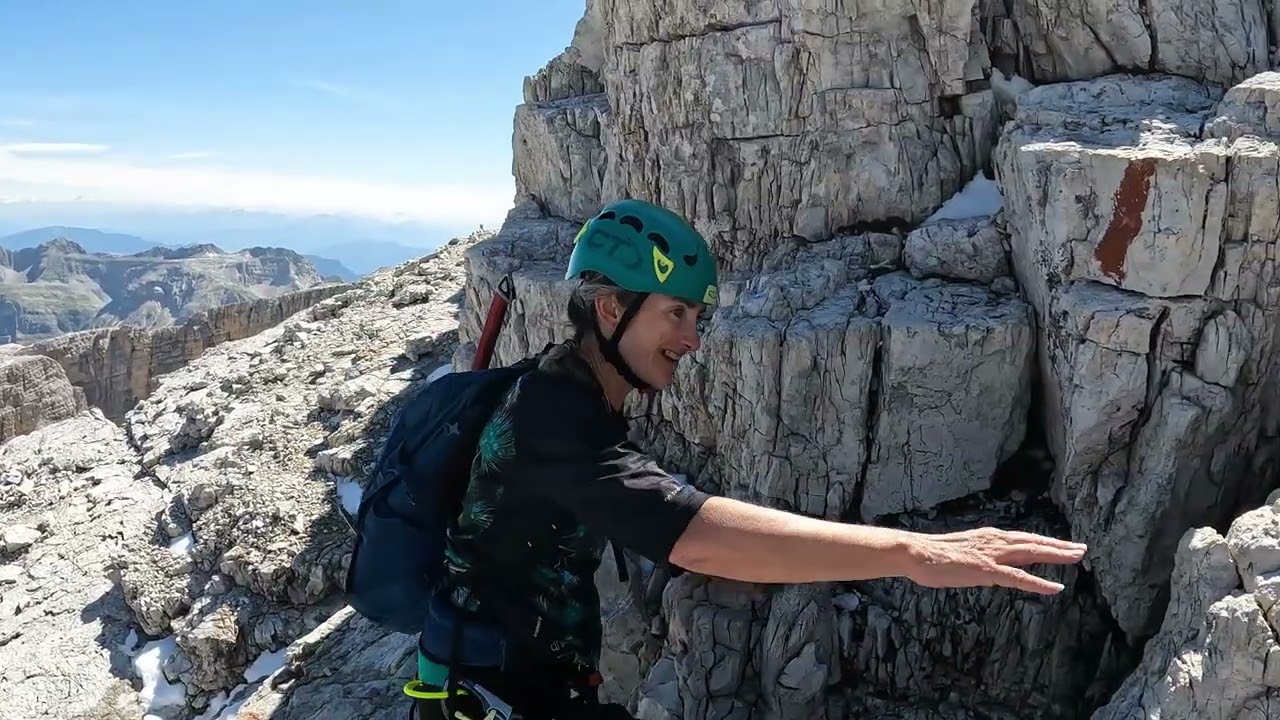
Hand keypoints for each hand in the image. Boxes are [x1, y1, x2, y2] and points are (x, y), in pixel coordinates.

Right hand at [905, 527, 1087, 594]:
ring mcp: (992, 555)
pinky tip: (1055, 587)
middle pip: (1033, 542)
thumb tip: (985, 566)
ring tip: (1077, 558)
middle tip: (1081, 548)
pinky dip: (1038, 583)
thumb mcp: (961, 552)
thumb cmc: (931, 555)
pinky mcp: (987, 570)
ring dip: (1056, 555)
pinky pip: (1018, 578)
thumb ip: (978, 557)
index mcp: (988, 537)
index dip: (1044, 542)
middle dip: (1059, 546)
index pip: (1023, 538)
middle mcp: (994, 541)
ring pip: (1032, 553)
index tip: (1062, 544)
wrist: (915, 552)